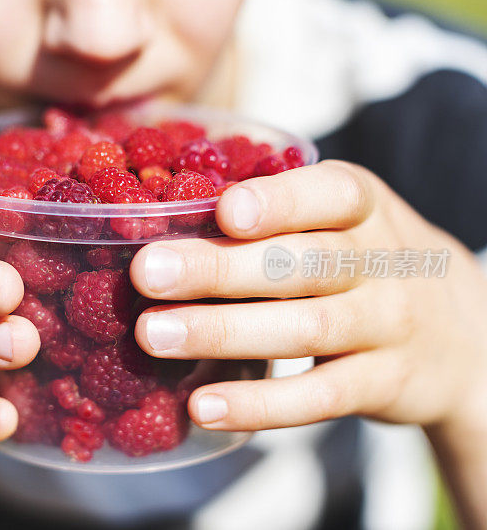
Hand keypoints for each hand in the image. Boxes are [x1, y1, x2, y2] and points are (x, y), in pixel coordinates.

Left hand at [130, 160, 486, 431]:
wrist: (463, 335)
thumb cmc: (366, 263)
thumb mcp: (343, 223)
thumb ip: (278, 215)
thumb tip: (166, 211)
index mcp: (364, 208)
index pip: (330, 195)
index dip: (279, 202)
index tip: (223, 210)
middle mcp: (381, 263)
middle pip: (301, 264)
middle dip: (219, 268)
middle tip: (147, 273)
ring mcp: (387, 326)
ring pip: (305, 329)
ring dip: (223, 332)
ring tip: (152, 336)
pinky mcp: (383, 384)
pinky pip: (319, 398)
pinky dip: (260, 405)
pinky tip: (202, 407)